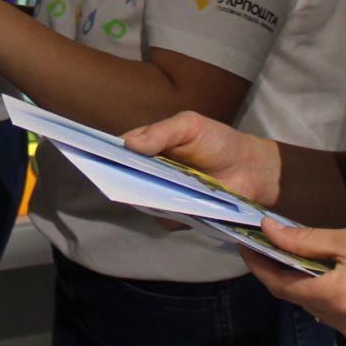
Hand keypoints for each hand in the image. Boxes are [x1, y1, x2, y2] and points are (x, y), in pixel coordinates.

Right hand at [122, 109, 282, 207]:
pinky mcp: (177, 215)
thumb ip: (161, 132)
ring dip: (149, 197)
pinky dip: (171, 214)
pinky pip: (163, 219)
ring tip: (164, 189)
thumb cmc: (219, 141)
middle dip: (122, 178)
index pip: (119, 150)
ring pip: (142, 200)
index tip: (94, 156)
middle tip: (126, 176)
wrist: (251, 170)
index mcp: (149, 146)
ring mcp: (162, 195)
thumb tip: (129, 145)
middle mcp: (149, 172)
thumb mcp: (190, 126)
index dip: (106, 153)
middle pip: (125, 178)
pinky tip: (184, 205)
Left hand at [244, 222, 345, 345]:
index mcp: (337, 299)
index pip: (281, 286)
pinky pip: (338, 318)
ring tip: (299, 254)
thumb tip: (267, 231)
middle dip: (282, 271)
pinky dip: (329, 297)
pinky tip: (334, 275)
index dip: (260, 264)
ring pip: (317, 308)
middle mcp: (344, 326)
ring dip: (306, 284)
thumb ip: (305, 240)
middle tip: (269, 242)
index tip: (244, 242)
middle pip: (298, 298)